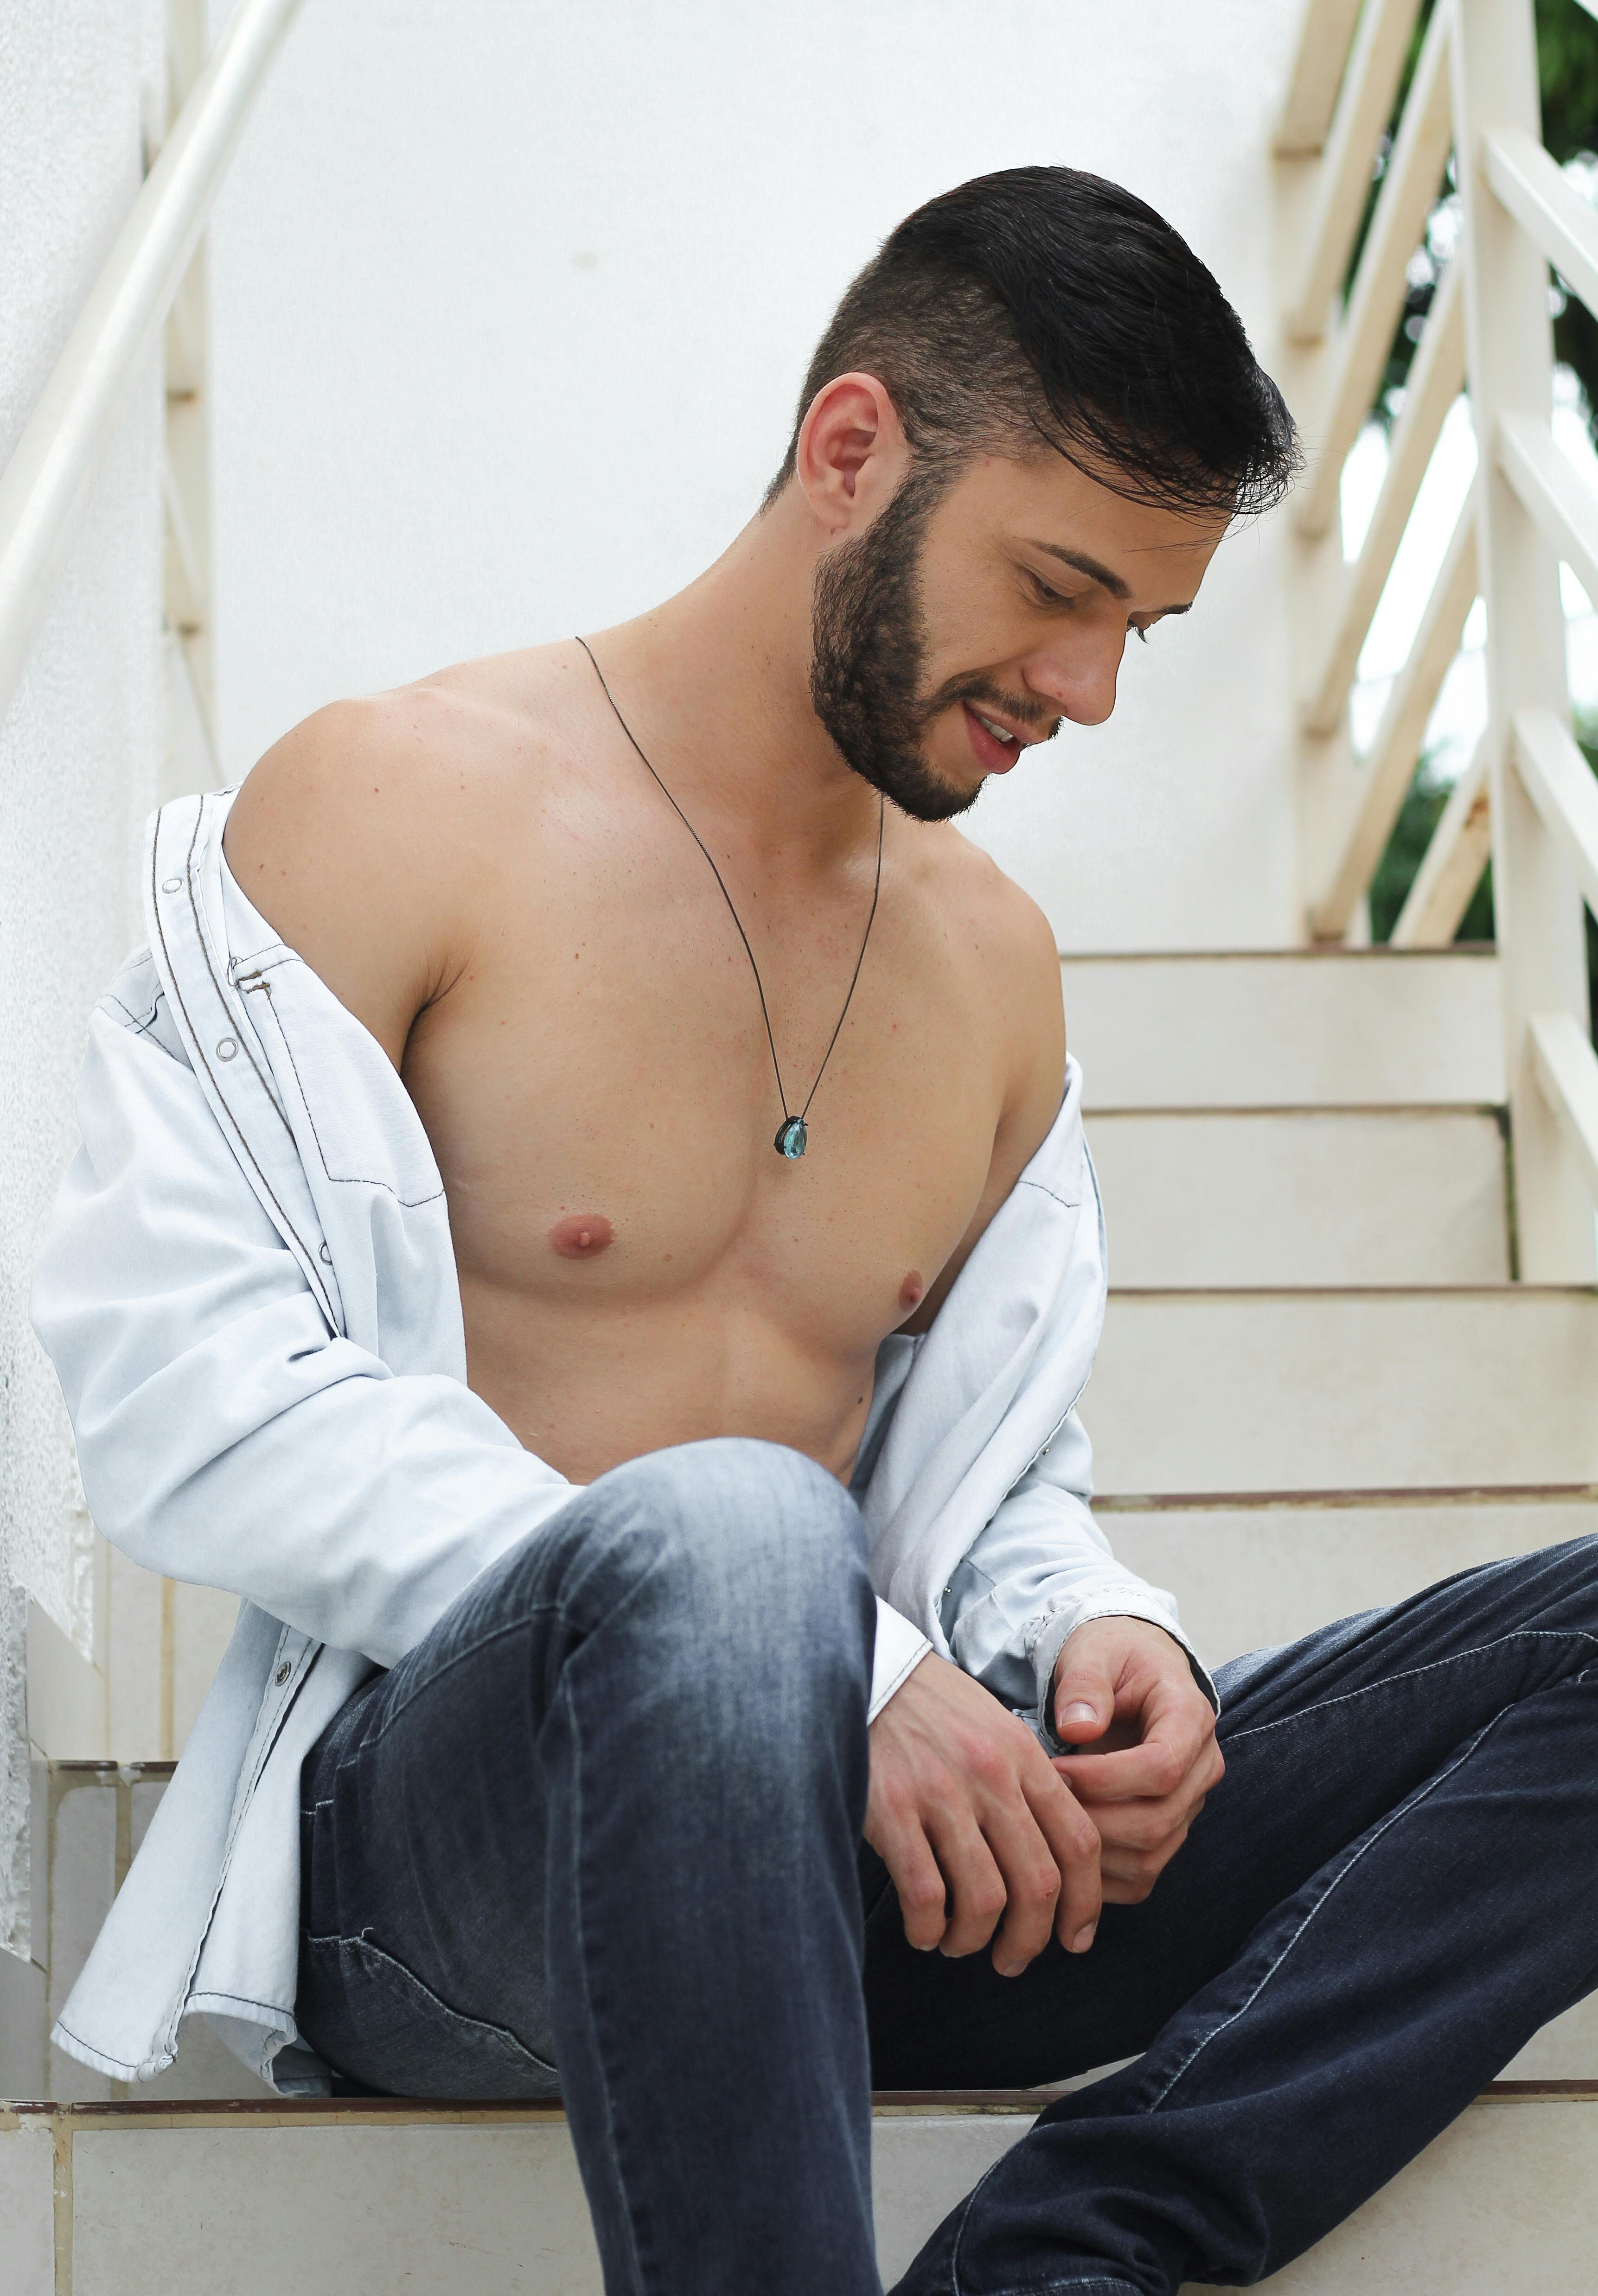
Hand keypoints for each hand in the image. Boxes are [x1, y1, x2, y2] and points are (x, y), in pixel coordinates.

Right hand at [865, 1649, 1101, 1976]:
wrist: (863, 1668)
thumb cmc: (929, 1707)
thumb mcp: (993, 1728)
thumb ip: (1026, 1783)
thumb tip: (1053, 1859)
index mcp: (1023, 1755)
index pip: (1079, 1842)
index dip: (1084, 1903)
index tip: (1075, 1938)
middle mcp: (990, 1775)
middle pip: (1038, 1883)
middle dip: (1031, 1939)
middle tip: (1013, 1959)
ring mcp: (941, 1792)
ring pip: (985, 1899)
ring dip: (976, 1940)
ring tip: (959, 1944)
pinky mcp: (891, 1808)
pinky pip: (926, 1895)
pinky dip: (929, 1929)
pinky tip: (923, 1930)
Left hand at [1049, 1616, 1222, 1904]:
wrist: (1132, 1672)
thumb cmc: (1111, 1658)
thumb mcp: (1094, 1652)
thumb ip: (1084, 1685)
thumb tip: (1076, 1730)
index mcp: (1190, 1718)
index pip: (1162, 1767)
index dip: (1105, 1779)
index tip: (1054, 1769)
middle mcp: (1201, 1768)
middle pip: (1157, 1820)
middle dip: (1092, 1819)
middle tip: (1041, 1802)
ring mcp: (1189, 1806)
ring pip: (1150, 1856)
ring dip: (1091, 1851)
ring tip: (1046, 1822)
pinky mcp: (1169, 1833)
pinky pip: (1140, 1877)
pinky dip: (1098, 1876)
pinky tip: (1060, 1847)